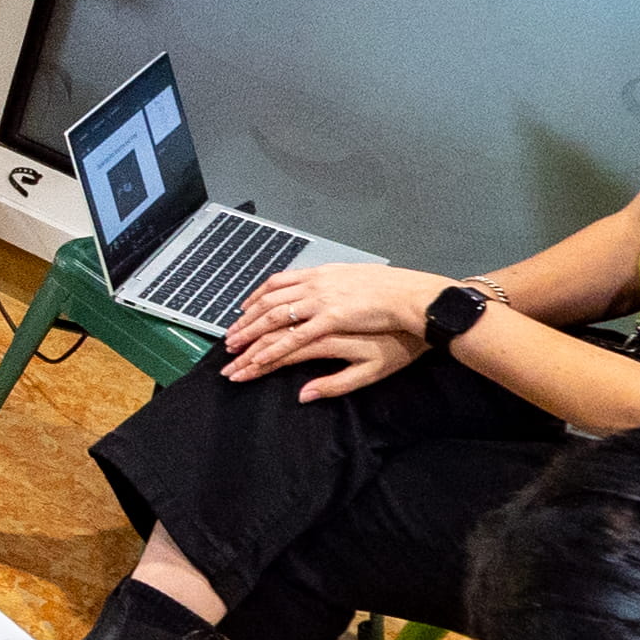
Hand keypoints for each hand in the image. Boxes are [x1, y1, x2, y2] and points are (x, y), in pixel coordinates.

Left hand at [221, 261, 441, 401]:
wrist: (412, 295)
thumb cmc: (390, 292)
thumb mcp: (352, 285)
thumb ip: (327, 289)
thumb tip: (309, 295)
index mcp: (319, 277)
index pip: (275, 287)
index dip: (254, 302)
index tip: (240, 316)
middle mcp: (314, 288)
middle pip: (267, 308)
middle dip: (244, 328)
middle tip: (227, 345)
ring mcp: (321, 303)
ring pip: (275, 323)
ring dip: (252, 341)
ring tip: (235, 357)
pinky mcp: (332, 320)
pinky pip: (295, 339)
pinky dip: (274, 351)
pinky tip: (260, 361)